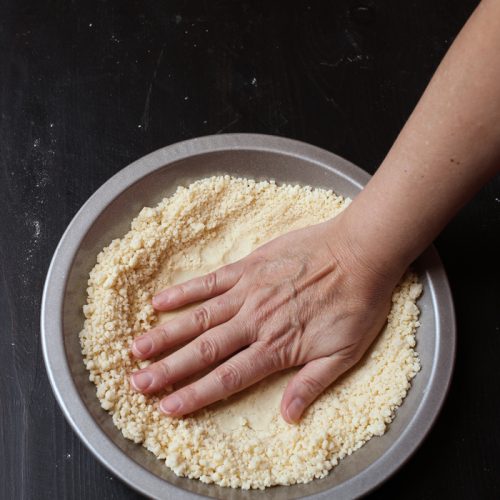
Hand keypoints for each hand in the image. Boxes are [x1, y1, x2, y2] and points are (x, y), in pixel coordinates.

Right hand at [130, 215, 402, 422]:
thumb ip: (311, 384)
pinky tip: (161, 301)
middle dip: (167, 370)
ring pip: (199, 317)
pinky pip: (210, 281)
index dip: (195, 395)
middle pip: (204, 350)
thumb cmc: (356, 304)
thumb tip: (288, 416)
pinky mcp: (249, 266)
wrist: (360, 254)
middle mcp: (255, 322)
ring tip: (137, 348)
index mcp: (277, 347)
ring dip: (166, 334)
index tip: (167, 407)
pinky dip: (185, 292)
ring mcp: (249, 292)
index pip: (227, 378)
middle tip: (136, 383)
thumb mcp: (344, 354)